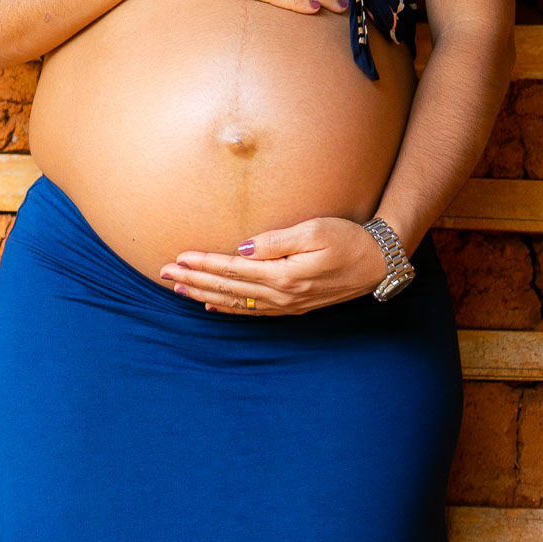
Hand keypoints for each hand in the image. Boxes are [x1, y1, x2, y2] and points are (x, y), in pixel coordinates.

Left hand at [159, 215, 389, 314]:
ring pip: (235, 302)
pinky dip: (228, 308)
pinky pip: (252, 311)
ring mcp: (287, 304)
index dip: (204, 263)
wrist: (378, 263)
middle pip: (228, 288)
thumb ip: (276, 241)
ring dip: (204, 294)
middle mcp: (282, 295)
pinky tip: (212, 304)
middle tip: (164, 274)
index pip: (232, 269)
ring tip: (178, 288)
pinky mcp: (293, 305)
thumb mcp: (315, 230)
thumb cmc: (348, 239)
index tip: (178, 257)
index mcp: (284, 275)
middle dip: (194, 280)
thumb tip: (242, 247)